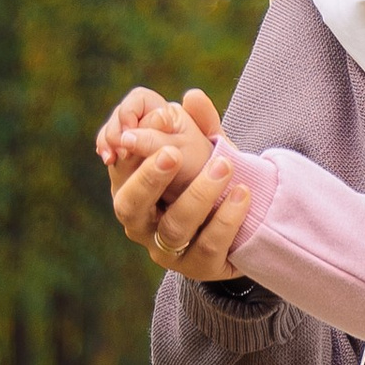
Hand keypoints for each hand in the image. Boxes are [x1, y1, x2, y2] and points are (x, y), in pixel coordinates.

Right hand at [98, 85, 251, 284]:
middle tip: (172, 152)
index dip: (129, 144)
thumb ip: (200, 126)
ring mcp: (167, 250)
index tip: (157, 120)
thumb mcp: (206, 152)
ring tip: (225, 167)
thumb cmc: (211, 183)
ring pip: (174, 227)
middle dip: (148, 178)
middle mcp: (140, 223)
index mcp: (131, 189)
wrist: (244, 230)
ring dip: (198, 195)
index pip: (120, 165)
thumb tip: (193, 96)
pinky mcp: (199, 268)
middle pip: (129, 205)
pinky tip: (242, 194)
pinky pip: (208, 245)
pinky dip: (226, 219)